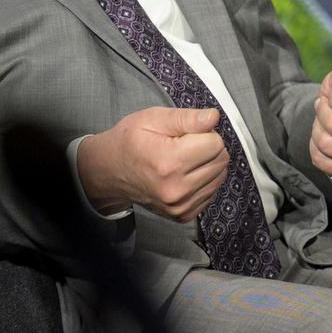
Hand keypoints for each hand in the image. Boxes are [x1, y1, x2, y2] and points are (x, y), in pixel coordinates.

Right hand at [76, 107, 228, 222]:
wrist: (110, 171)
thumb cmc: (130, 141)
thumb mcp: (152, 119)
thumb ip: (185, 118)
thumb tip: (213, 117)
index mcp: (168, 162)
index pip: (215, 142)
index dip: (201, 132)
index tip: (182, 134)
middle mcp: (176, 189)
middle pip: (221, 159)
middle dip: (206, 147)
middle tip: (181, 145)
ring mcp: (180, 206)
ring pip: (220, 176)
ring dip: (206, 164)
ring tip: (181, 160)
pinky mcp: (184, 215)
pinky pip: (212, 191)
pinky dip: (202, 180)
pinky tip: (182, 174)